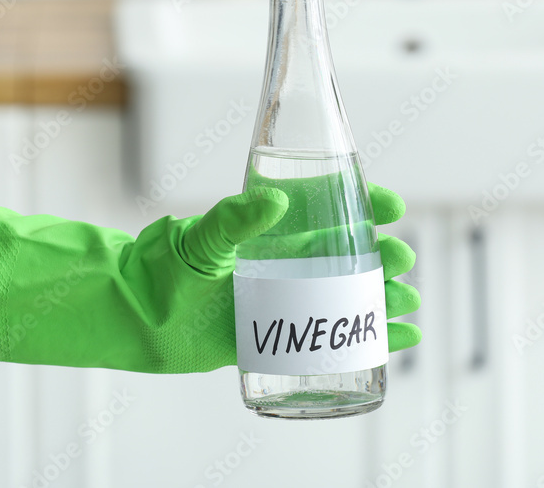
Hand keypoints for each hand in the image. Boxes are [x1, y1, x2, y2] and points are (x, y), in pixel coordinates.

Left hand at [0, 185, 420, 373]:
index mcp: (272, 232)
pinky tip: (396, 341)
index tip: (390, 205)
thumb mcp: (200, 239)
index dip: (363, 205)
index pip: (328, 211)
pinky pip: (331, 337)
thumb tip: (274, 202)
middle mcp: (284, 264)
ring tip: (408, 303)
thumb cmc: (162, 269)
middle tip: (401, 260)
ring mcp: (285, 301)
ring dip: (380, 299)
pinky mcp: (280, 336)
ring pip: (346, 297)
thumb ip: (234, 220)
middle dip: (379, 257)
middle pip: (347, 257)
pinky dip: (366, 339)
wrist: (136, 317)